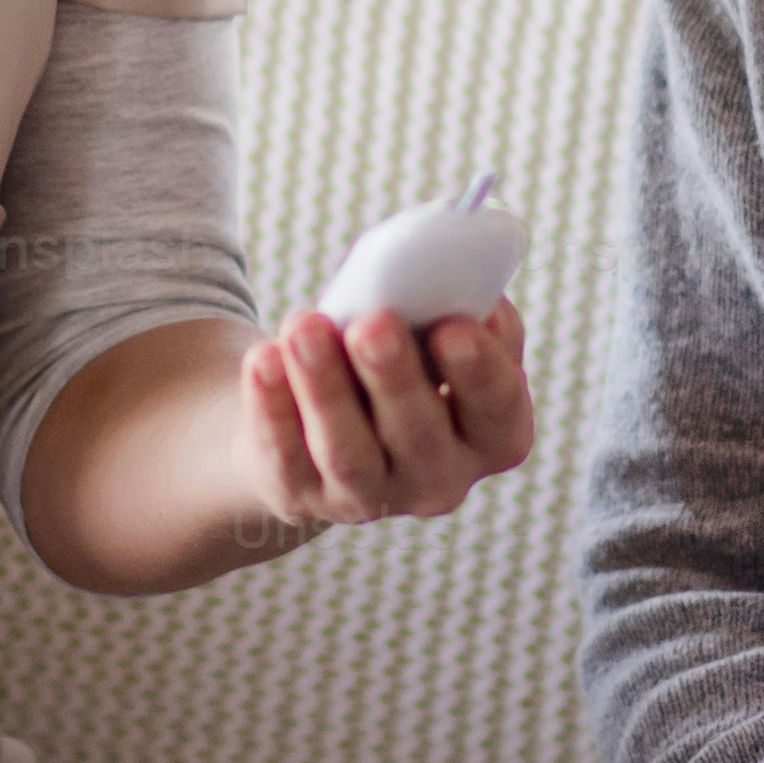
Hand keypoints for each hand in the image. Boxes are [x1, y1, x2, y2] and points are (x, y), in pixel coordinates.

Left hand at [237, 297, 537, 539]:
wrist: (317, 419)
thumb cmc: (395, 358)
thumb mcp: (430, 337)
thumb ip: (447, 306)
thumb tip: (428, 266)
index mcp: (490, 434)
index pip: (500, 411)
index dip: (481, 373)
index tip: (454, 327)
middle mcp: (438, 478)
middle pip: (419, 434)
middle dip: (394, 376)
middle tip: (373, 324)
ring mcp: (368, 496)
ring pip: (348, 451)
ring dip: (325, 387)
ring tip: (304, 327)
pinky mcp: (300, 494)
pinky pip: (285, 455)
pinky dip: (272, 406)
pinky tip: (263, 360)